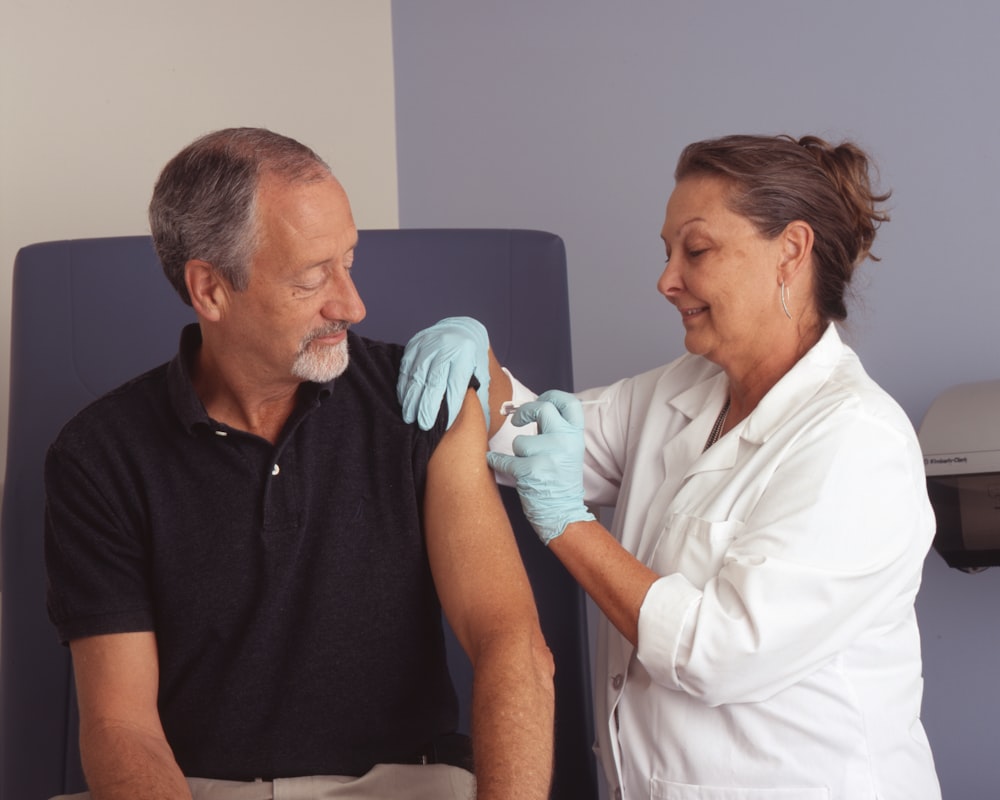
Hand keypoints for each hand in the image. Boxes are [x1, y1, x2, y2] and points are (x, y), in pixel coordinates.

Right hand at [397, 317, 490, 430]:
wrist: (461, 329)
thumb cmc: (472, 356)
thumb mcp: (482, 371)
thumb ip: (481, 394)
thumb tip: (483, 422)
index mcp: (465, 354)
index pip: (456, 385)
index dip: (450, 407)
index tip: (445, 425)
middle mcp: (445, 347)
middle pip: (434, 381)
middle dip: (427, 406)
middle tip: (424, 425)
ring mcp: (427, 344)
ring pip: (417, 376)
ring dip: (412, 399)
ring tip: (410, 418)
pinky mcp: (414, 344)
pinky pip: (406, 368)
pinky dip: (404, 387)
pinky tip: (405, 401)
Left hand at [486, 390, 594, 544]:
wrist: (562, 514)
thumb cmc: (559, 481)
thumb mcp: (565, 451)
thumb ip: (552, 429)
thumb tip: (528, 408)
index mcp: (576, 436)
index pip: (570, 403)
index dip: (552, 395)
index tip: (539, 399)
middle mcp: (566, 442)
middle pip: (542, 408)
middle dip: (524, 411)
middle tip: (516, 420)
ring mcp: (549, 456)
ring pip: (520, 441)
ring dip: (517, 453)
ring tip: (525, 465)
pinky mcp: (532, 471)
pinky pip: (505, 459)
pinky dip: (496, 461)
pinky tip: (495, 462)